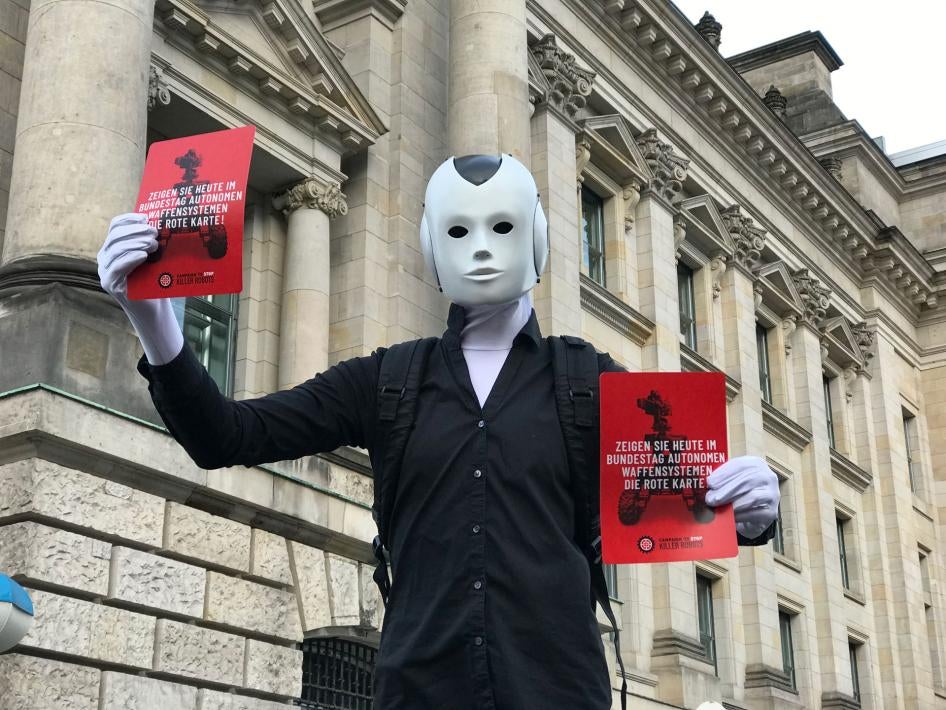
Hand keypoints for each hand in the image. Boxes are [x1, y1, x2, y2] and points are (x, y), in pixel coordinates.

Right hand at [98, 213, 183, 364]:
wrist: (154, 308)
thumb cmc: (155, 281)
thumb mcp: (153, 257)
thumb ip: (150, 242)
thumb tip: (161, 222)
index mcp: (113, 247)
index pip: (115, 226)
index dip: (129, 219)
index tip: (146, 217)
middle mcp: (105, 257)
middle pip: (115, 236)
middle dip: (136, 231)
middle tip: (154, 233)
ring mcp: (105, 271)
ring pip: (116, 250)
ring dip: (136, 243)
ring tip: (153, 244)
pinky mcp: (110, 284)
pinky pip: (118, 266)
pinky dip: (131, 258)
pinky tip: (143, 255)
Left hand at [705, 456, 778, 538]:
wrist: (755, 511)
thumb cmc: (740, 491)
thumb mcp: (732, 480)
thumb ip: (723, 479)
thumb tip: (707, 484)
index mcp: (756, 464)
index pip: (741, 465)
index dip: (724, 474)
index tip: (710, 482)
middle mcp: (768, 476)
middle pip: (747, 480)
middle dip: (726, 489)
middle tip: (710, 498)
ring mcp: (772, 494)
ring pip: (753, 497)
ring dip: (732, 502)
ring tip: (717, 506)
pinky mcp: (772, 512)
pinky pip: (755, 512)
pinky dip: (741, 514)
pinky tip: (729, 516)